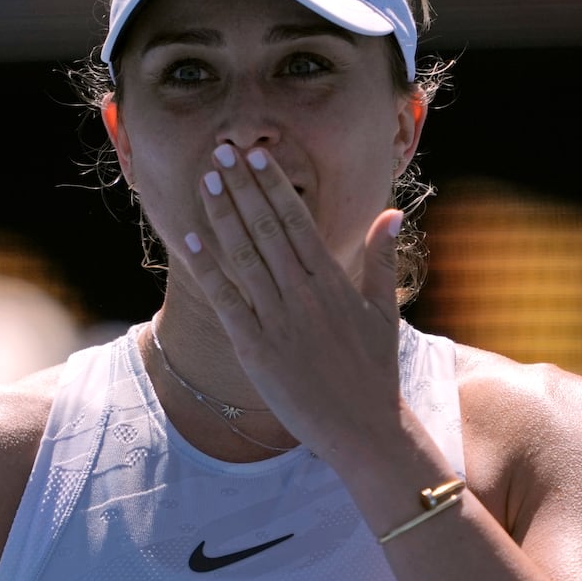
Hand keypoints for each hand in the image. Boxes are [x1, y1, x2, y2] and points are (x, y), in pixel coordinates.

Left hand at [179, 143, 404, 455]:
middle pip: (266, 229)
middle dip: (242, 188)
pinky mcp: (256, 349)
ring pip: (244, 256)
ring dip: (222, 215)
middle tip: (221, 152)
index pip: (297, 221)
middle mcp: (303, 294)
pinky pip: (226, 300)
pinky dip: (207, 268)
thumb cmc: (375, 371)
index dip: (273, 186)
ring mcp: (278, 320)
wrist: (365, 428)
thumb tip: (392, 213)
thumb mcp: (385, 311)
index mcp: (333, 281)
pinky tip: (189, 240)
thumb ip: (383, 259)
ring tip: (206, 180)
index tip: (256, 156)